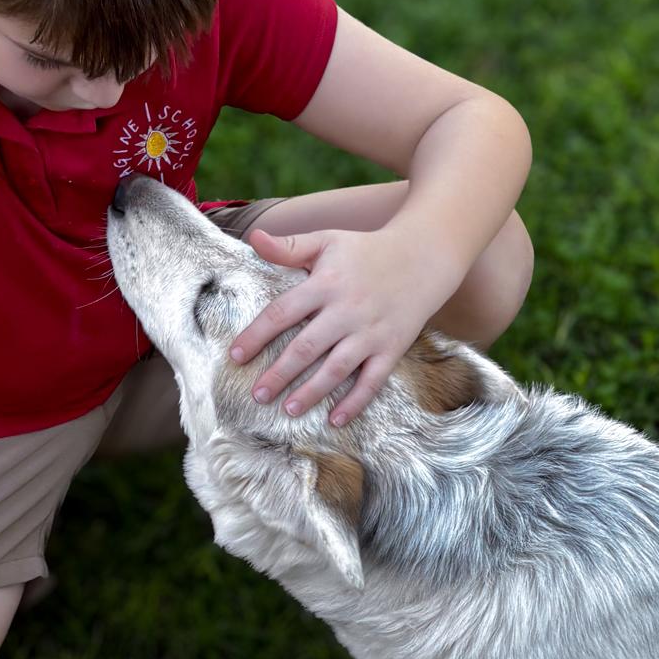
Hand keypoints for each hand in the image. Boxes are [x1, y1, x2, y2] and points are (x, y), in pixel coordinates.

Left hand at [228, 224, 462, 425]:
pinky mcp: (391, 348)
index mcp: (326, 284)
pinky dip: (355, 402)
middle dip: (279, 373)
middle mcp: (347, 311)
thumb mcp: (327, 241)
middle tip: (257, 394)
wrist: (423, 256)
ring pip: (336, 368)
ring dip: (311, 391)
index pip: (282, 312)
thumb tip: (254, 238)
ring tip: (288, 409)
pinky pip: (372, 381)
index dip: (256, 335)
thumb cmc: (366, 250)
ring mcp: (370, 333)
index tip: (236, 356)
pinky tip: (335, 420)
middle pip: (306, 347)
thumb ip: (289, 247)